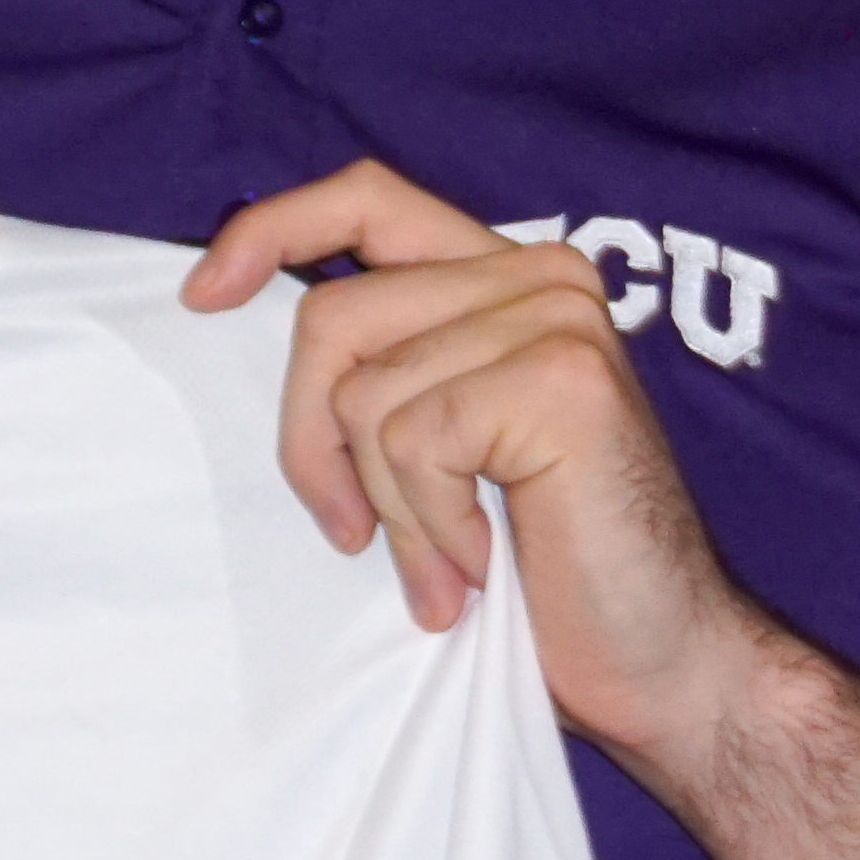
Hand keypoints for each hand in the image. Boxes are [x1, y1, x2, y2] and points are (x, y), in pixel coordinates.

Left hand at [186, 159, 767, 770]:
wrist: (659, 662)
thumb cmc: (541, 570)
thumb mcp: (438, 448)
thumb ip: (383, 369)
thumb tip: (233, 311)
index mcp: (504, 278)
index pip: (367, 198)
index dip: (271, 228)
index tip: (201, 295)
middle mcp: (539, 277)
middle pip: (334, 317)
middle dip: (313, 443)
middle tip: (352, 534)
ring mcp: (556, 321)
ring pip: (365, 394)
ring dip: (389, 509)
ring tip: (447, 565)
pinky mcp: (560, 380)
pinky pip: (411, 444)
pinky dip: (429, 528)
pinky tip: (481, 568)